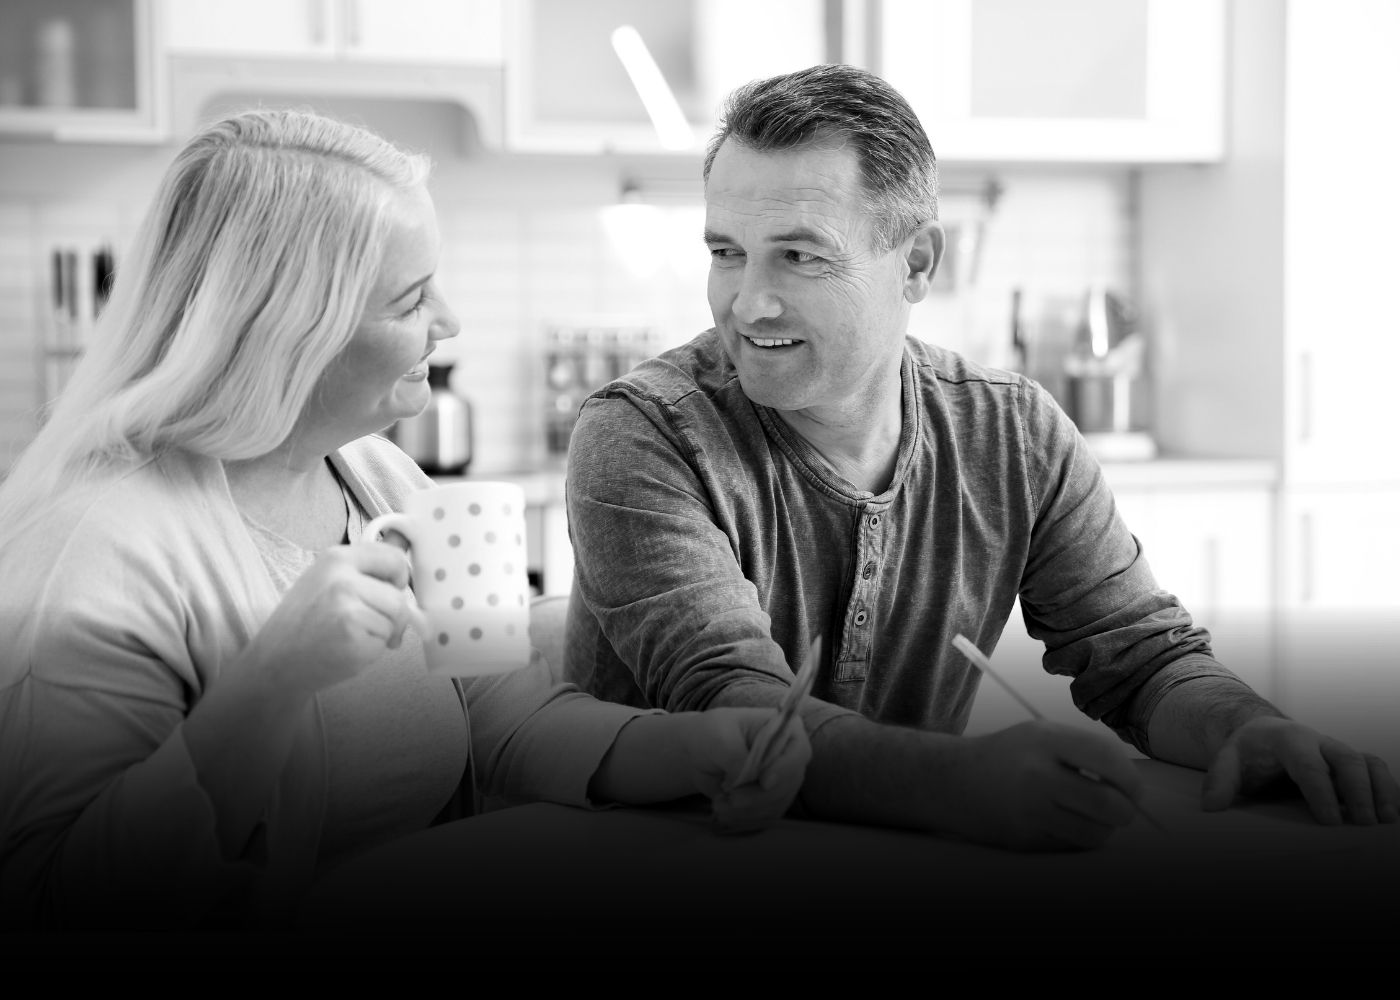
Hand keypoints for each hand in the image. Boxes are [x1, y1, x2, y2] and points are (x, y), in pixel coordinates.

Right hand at [243, 542, 428, 697]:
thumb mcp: (328, 578)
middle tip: (369, 623)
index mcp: (336, 558)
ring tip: (353, 636)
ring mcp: (347, 609)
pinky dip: (373, 650)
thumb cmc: (305, 620)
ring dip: (383, 633)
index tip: (390, 590)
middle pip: (399, 596)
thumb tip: (405, 537)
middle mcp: (342, 579)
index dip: (399, 578)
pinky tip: (348, 649)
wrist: (275, 660)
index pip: (393, 557)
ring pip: (396, 619)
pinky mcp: (353, 638)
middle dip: (393, 615)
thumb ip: (366, 564)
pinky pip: (385, 641)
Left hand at [687, 708, 811, 833]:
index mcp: (785, 730)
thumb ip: (736, 755)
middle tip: (732, 799)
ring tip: (719, 804)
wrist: (698, 751)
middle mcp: (789, 757)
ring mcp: (782, 781)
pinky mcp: (770, 800)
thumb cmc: (712, 732)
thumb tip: (747, 778)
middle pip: (789, 784)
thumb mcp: (720, 737)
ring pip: (777, 804)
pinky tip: (724, 812)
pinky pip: (766, 816)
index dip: (784, 769)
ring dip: (748, 811)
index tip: (764, 782)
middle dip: (759, 797)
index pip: (798, 752)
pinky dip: (745, 818)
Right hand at [951, 720, 1143, 850]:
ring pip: (1095, 833)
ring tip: (1090, 816)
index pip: (1108, 758)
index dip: (1131, 778)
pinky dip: (1077, 837)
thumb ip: (1086, 752)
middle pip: (1109, 804)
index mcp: (1044, 740)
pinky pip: (1072, 845)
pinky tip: (1062, 822)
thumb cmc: (1008, 755)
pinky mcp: (1024, 840)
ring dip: (1103, 828)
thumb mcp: (1041, 735)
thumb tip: (1135, 789)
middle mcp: (1036, 774)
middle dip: (1126, 811)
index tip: (1133, 788)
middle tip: (1121, 808)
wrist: (951, 780)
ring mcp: (1029, 811)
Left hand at [1201, 715, 1399, 824]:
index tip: (1330, 821)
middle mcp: (1318, 741)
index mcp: (1287, 739)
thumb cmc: (1247, 751)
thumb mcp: (1226, 760)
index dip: (1320, 791)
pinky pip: (1376, 770)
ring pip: (1368, 762)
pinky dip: (1387, 790)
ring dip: (1380, 790)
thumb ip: (1219, 781)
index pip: (1308, 764)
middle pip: (1346, 758)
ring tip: (1386, 822)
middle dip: (1358, 790)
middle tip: (1363, 823)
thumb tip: (1211, 807)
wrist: (1263, 734)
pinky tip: (1391, 817)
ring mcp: (1337, 751)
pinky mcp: (1350, 763)